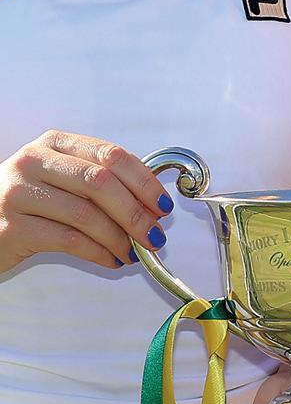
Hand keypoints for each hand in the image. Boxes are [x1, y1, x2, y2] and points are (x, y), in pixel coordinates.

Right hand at [0, 130, 173, 273]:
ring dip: (119, 237)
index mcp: (54, 143)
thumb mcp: (61, 179)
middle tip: (155, 234)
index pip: (110, 155)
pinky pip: (68, 240)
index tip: (162, 204)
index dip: (143, 181)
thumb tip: (152, 205)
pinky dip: (98, 252)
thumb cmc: (29, 203)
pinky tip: (111, 259)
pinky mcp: (11, 227)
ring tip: (135, 251)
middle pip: (100, 182)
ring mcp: (18, 193)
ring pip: (85, 214)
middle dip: (135, 212)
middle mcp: (34, 161)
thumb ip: (100, 183)